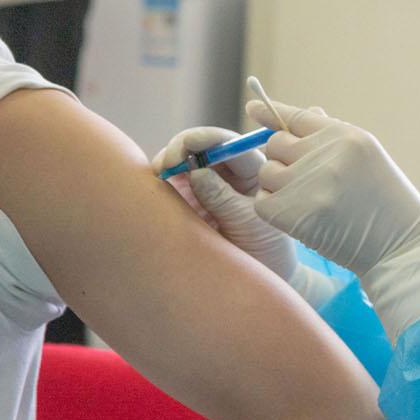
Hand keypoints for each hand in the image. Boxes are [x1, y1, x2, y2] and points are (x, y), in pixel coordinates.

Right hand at [153, 126, 297, 282]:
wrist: (258, 280)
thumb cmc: (265, 251)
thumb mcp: (248, 224)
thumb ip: (222, 198)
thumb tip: (196, 171)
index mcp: (252, 171)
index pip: (228, 145)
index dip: (207, 139)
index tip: (188, 145)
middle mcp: (227, 173)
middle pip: (202, 146)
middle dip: (182, 147)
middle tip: (167, 161)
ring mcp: (205, 185)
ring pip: (182, 162)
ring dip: (168, 162)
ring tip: (159, 171)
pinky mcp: (187, 201)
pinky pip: (171, 184)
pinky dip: (160, 181)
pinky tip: (154, 184)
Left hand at [247, 101, 419, 277]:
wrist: (400, 247)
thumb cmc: (384, 201)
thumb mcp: (366, 157)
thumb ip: (330, 136)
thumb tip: (296, 115)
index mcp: (346, 136)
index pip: (296, 116)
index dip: (270, 112)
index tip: (252, 107)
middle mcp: (326, 155)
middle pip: (276, 143)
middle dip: (283, 157)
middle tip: (306, 178)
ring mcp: (308, 185)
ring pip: (266, 171)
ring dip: (278, 184)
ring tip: (307, 199)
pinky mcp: (294, 215)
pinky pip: (263, 201)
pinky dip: (274, 208)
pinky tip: (298, 215)